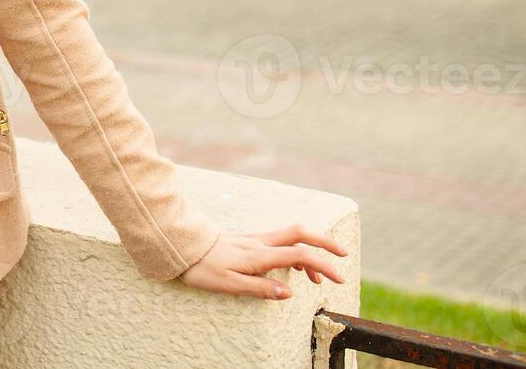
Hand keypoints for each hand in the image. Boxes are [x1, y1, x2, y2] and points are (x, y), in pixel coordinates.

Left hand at [179, 224, 348, 298]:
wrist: (181, 248)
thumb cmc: (202, 268)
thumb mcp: (230, 284)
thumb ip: (260, 288)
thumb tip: (289, 292)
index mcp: (259, 254)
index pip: (299, 255)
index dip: (323, 264)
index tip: (339, 277)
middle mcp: (259, 242)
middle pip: (300, 233)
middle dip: (325, 241)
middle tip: (344, 254)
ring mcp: (254, 239)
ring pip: (290, 236)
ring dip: (310, 250)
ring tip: (318, 277)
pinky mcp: (248, 241)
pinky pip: (279, 241)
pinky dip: (294, 251)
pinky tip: (293, 268)